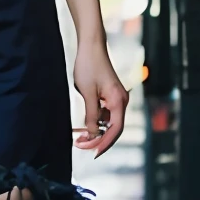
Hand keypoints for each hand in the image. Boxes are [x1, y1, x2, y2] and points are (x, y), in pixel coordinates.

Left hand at [73, 40, 127, 155]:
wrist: (91, 46)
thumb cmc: (89, 66)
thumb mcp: (87, 93)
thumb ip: (91, 115)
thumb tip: (92, 133)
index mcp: (118, 101)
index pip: (115, 129)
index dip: (105, 143)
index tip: (93, 152)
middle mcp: (121, 101)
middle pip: (113, 129)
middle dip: (97, 139)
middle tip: (80, 145)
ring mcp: (116, 98)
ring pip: (108, 123)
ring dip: (95, 131)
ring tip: (78, 137)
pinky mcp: (110, 96)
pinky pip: (104, 114)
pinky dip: (94, 122)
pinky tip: (82, 126)